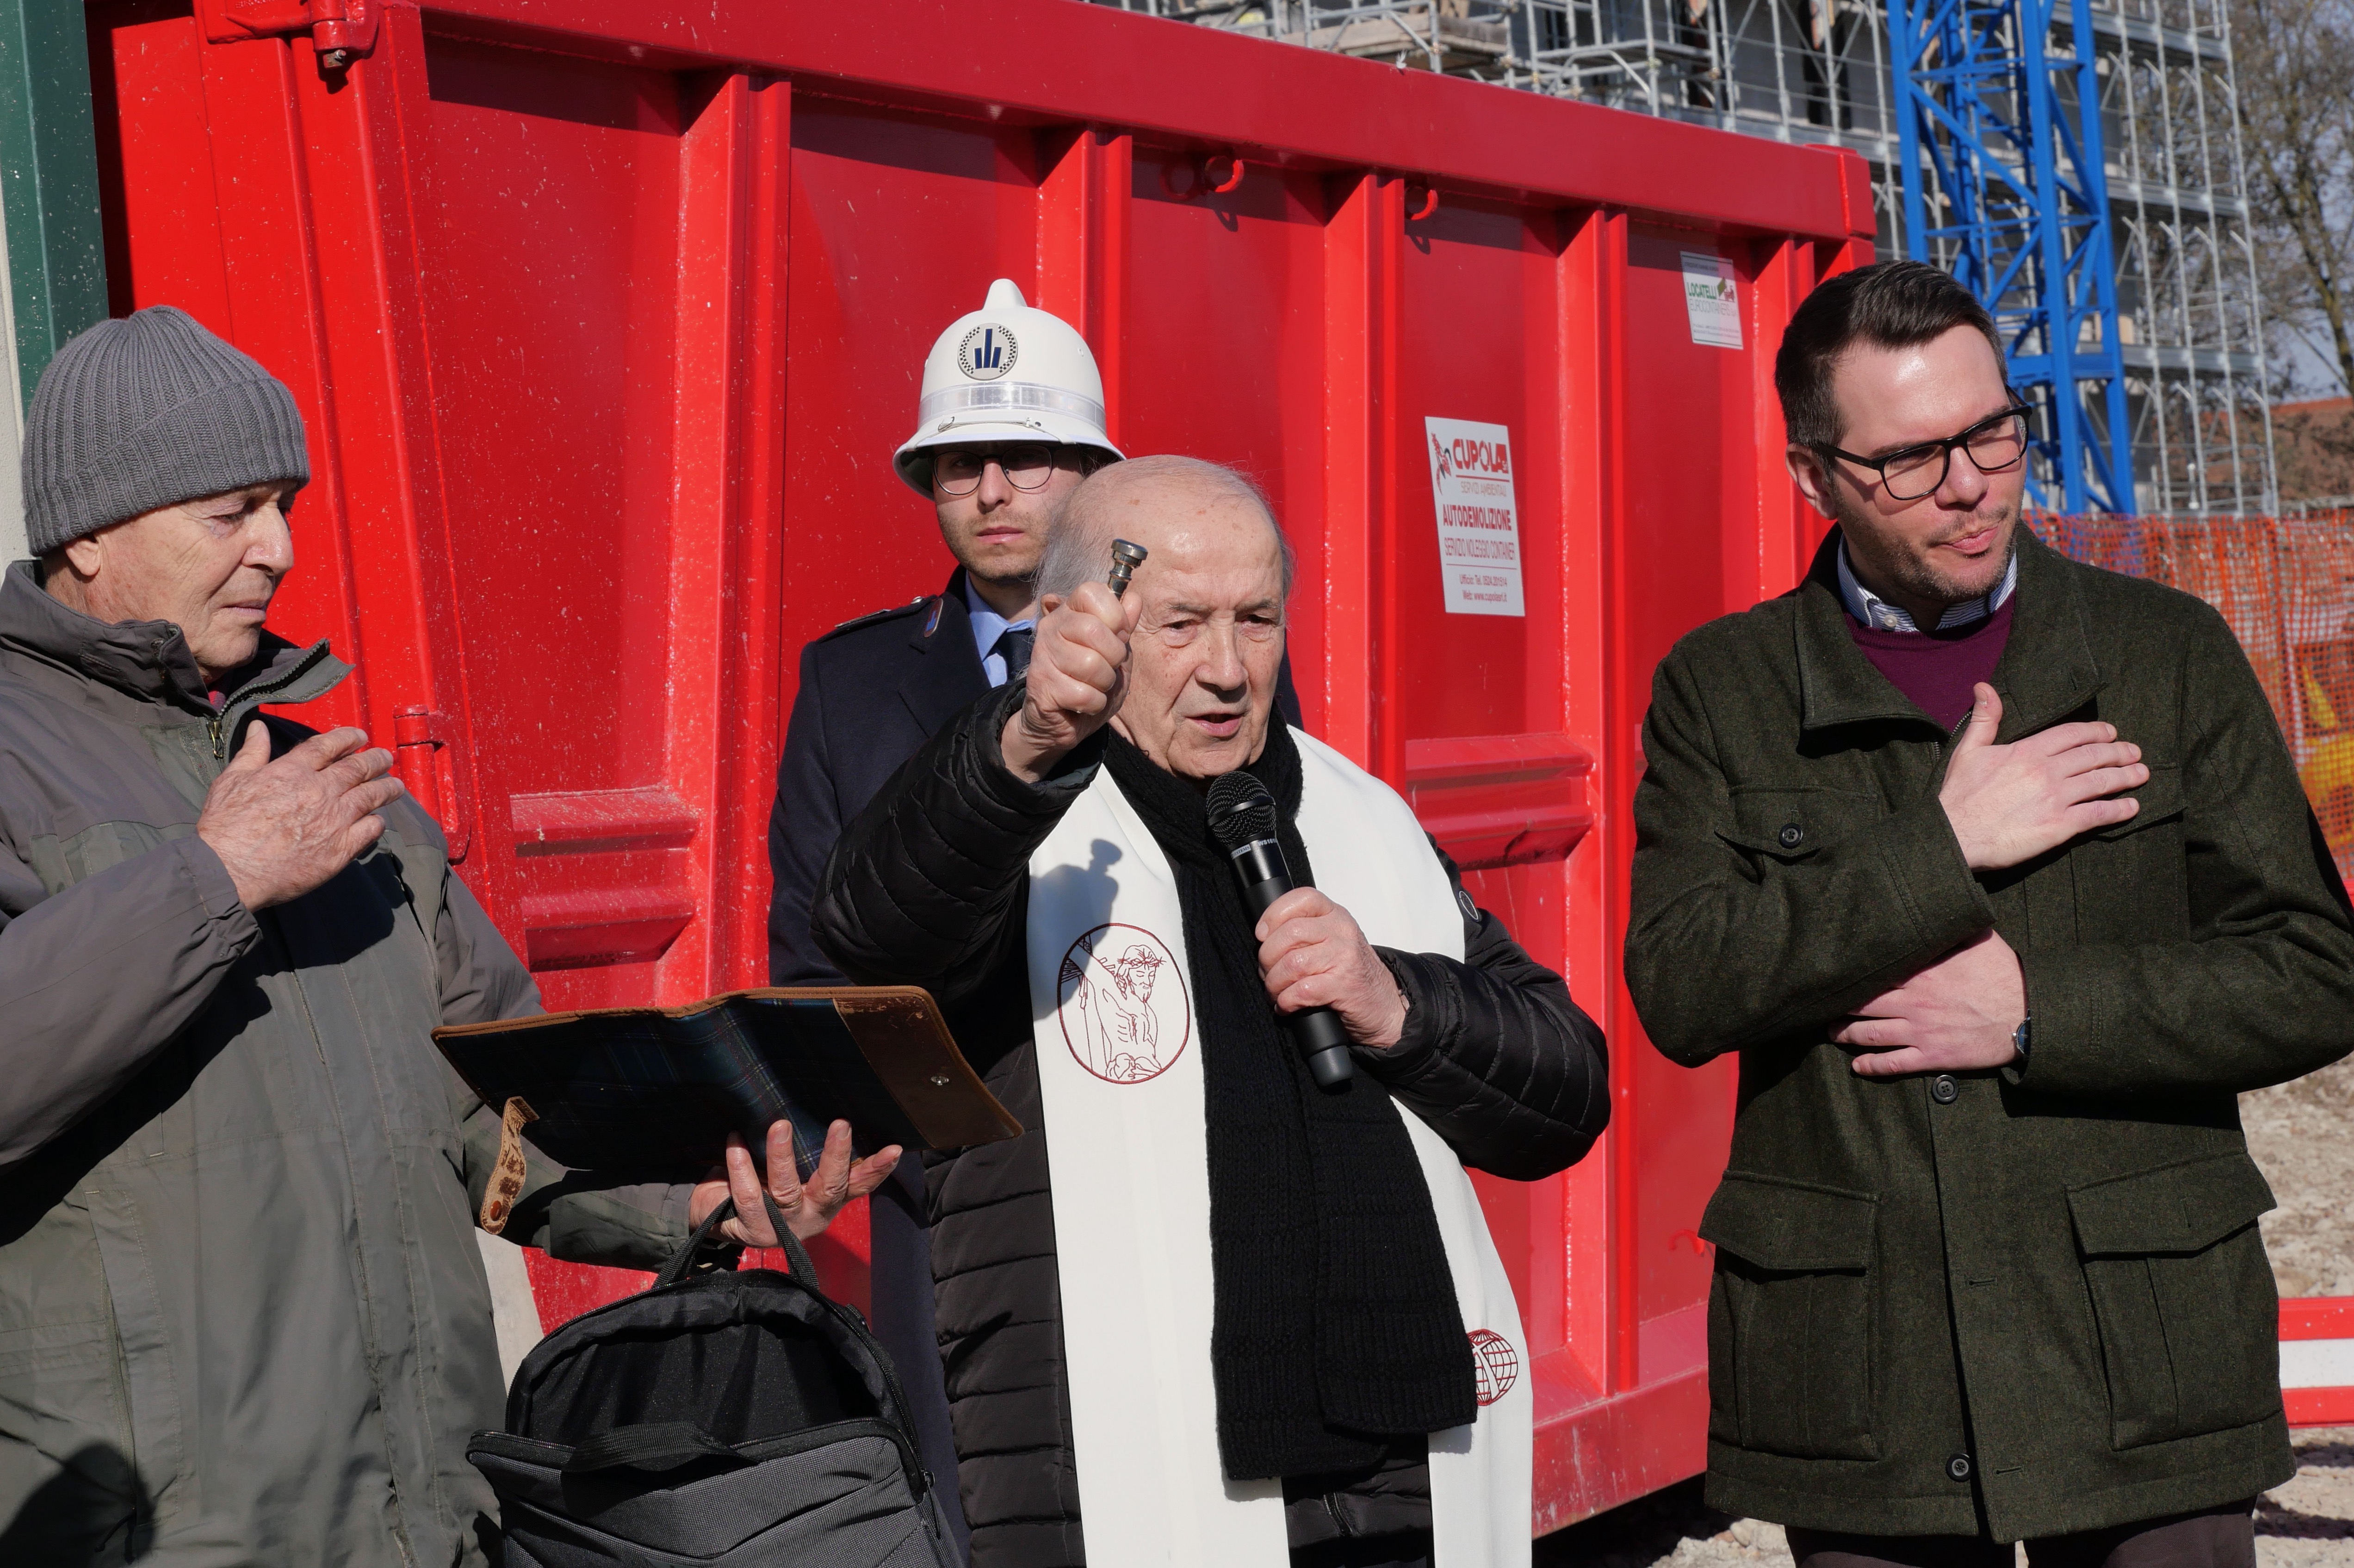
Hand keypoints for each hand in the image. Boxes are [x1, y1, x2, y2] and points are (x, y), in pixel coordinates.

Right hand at [196, 724, 406, 909]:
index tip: (361, 736)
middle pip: (358, 768)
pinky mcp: (340, 849)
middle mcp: (319, 791)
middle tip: (385, 758)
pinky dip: (377, 823)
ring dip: (387, 788)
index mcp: (292, 771)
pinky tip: (378, 821)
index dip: (348, 737)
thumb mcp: (231, 780)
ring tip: (396, 786)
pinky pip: (370, 830)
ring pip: (371, 796)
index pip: (328, 745)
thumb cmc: (224, 827)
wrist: (229, 870)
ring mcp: (334, 819)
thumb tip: (258, 727)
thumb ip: (252, 752)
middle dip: (376, 760)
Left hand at [688, 1119, 900, 1245]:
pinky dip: (740, 1166)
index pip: (859, 1184)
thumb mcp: (796, 1170)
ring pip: (786, 1191)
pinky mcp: (752, 1230)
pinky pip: (747, 1196)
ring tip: (780, 1126)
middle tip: (841, 1124)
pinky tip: (735, 1142)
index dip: (878, 1169)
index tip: (894, 1149)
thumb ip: (813, 1155)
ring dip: (783, 1156)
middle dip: (836, 1156)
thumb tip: (834, 1111)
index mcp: (827, 1199)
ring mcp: (782, 1226)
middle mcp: (810, 1215)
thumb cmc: (764, 1183)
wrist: (719, 1215)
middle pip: (830, 1187)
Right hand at [1001, 581, 1139, 782]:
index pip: (1092, 592)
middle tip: (1106, 668)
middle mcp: (1051, 627)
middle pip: (1095, 630)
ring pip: (1091, 664)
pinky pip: (1085, 694)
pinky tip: (1082, 702)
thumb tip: (1132, 599)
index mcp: (1070, 613)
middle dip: (1114, 656)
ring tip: (1093, 686)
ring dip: (1104, 683)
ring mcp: (1042, 655)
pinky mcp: (1041, 685)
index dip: (1114, 615)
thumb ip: (1123, 627)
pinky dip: (1094, 704)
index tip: (1117, 635)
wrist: (1063, 721)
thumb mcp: (1116, 653)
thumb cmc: (1091, 683)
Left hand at [1254, 886, 1407, 1048]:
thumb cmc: (1351, 974)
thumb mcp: (1332, 942)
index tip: (1262, 935)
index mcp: (1336, 915)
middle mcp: (1342, 932)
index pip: (1301, 899)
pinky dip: (1286, 1001)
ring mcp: (1345, 957)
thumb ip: (1305, 933)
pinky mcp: (1344, 986)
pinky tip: (1287, 1005)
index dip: (1273, 914)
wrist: (1384, 1004)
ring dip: (1275, 983)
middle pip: (1289, 934)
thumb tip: (1264, 939)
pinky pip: (1302, 990)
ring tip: (1276, 992)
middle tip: (1268, 973)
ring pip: (1292, 963)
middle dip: (1267, 958)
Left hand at [1834, 928, 2025, 1077]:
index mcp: (1921, 971)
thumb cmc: (2005, 974)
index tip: (1832, 971)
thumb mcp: (1978, 939)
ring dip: (1845, 1035)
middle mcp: (1914, 1002)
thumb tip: (1940, 903)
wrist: (2029, 1015)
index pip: (1874, 971)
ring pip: (1869, 1035)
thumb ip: (1951, 927)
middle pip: (1862, 1004)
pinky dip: (1871, 1067)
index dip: (1850, 973)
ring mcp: (1921, 1031)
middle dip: (1838, 1006)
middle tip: (1821, 1005)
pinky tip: (1857, 1067)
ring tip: (1830, 1032)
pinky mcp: (1933, 1056)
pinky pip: (1893, 1064)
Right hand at [1939, 684, 2146, 869]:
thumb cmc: (1958, 795)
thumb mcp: (1968, 750)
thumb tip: (1985, 687)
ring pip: (2101, 782)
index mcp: (2027, 751)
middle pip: (2093, 756)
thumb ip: (1985, 718)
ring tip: (2141, 774)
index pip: (2072, 734)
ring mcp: (2056, 798)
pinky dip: (2119, 810)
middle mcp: (2047, 771)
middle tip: (2135, 753)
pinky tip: (2131, 807)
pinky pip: (2098, 814)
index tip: (2111, 733)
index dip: (2096, 732)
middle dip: (2119, 752)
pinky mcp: (2060, 826)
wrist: (1955, 835)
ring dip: (2126, 777)